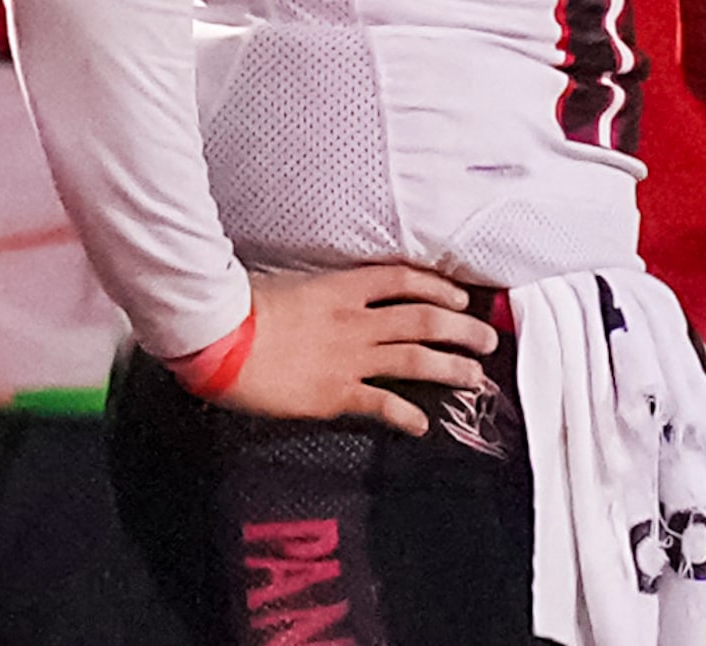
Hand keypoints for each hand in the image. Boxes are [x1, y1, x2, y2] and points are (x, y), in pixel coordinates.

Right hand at [211, 266, 497, 437]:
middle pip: (423, 319)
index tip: (460, 295)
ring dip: (451, 368)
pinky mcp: (335, 393)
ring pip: (415, 358)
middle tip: (486, 338)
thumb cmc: (241, 308)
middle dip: (461, 328)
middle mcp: (355, 321)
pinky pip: (382, 404)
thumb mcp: (285, 285)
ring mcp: (349, 357)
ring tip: (475, 377)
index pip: (403, 280)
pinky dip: (407, 415)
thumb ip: (315, 292)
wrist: (220, 340)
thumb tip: (324, 295)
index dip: (438, 286)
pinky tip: (422, 426)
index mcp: (341, 289)